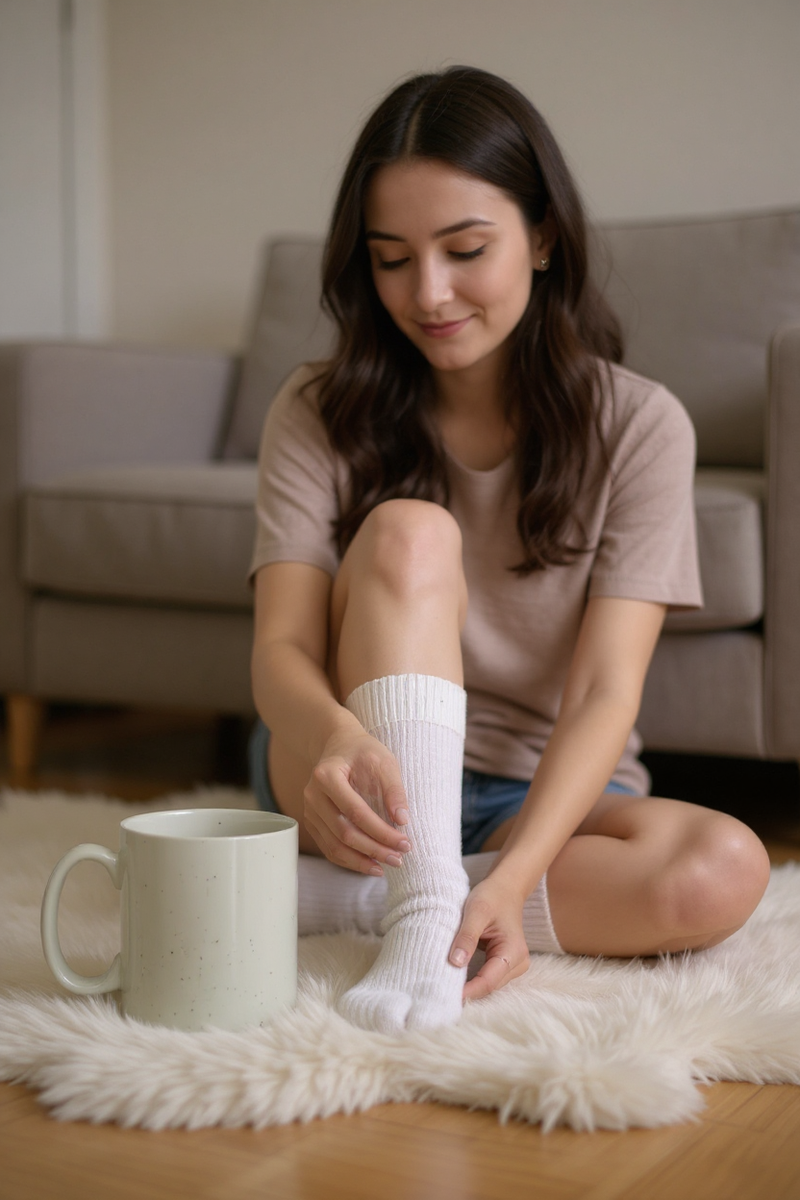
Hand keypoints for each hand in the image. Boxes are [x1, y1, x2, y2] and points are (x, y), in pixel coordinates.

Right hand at [303, 728, 411, 874]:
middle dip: (374, 849)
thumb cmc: (363, 752)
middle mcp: (313, 795)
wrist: (340, 746)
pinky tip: (370, 864)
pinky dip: (349, 861)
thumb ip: (394, 790)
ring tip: (386, 866)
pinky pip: (329, 848)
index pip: (356, 812)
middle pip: (343, 832)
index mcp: (327, 776)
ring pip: (334, 846)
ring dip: (362, 861)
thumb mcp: (384, 762)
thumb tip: (402, 821)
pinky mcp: (313, 822)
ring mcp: (310, 811)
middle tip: (399, 858)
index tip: (404, 843)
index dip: (381, 832)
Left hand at [449, 875, 530, 1000]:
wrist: (506, 888)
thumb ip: (467, 936)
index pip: (489, 981)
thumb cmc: (492, 897)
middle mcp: (518, 964)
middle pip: (490, 987)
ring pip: (489, 986)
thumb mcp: (476, 911)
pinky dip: (473, 980)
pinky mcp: (505, 964)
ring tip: (444, 988)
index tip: (444, 996)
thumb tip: (455, 962)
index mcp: (513, 952)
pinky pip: (488, 978)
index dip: (468, 991)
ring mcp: (513, 966)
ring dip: (469, 987)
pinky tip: (456, 980)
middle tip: (438, 993)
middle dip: (467, 992)